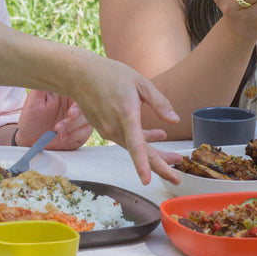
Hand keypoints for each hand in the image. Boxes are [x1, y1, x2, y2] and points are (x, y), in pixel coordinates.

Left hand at [16, 90, 91, 149]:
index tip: (71, 111)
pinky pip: (86, 131)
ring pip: (89, 118)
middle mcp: (76, 102)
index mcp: (67, 91)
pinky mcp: (82, 130)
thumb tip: (50, 69)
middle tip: (67, 118)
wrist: (30, 137)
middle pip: (89, 104)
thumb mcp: (34, 99)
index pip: (80, 90)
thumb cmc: (31, 116)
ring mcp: (80, 117)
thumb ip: (43, 84)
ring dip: (74, 126)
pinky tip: (64, 136)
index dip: (79, 100)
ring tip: (58, 130)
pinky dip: (75, 135)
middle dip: (79, 115)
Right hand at [64, 56, 182, 184]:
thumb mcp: (141, 83)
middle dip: (159, 166)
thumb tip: (175, 121)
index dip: (142, 164)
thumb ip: (159, 103)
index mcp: (126, 114)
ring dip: (154, 154)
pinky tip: (158, 136)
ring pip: (134, 148)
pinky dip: (142, 142)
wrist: (80, 75)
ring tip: (174, 157)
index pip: (135, 145)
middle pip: (138, 153)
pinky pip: (126, 140)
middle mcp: (114, 127)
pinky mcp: (104, 130)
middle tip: (176, 179)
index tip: (147, 181)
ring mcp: (107, 131)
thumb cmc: (110, 74)